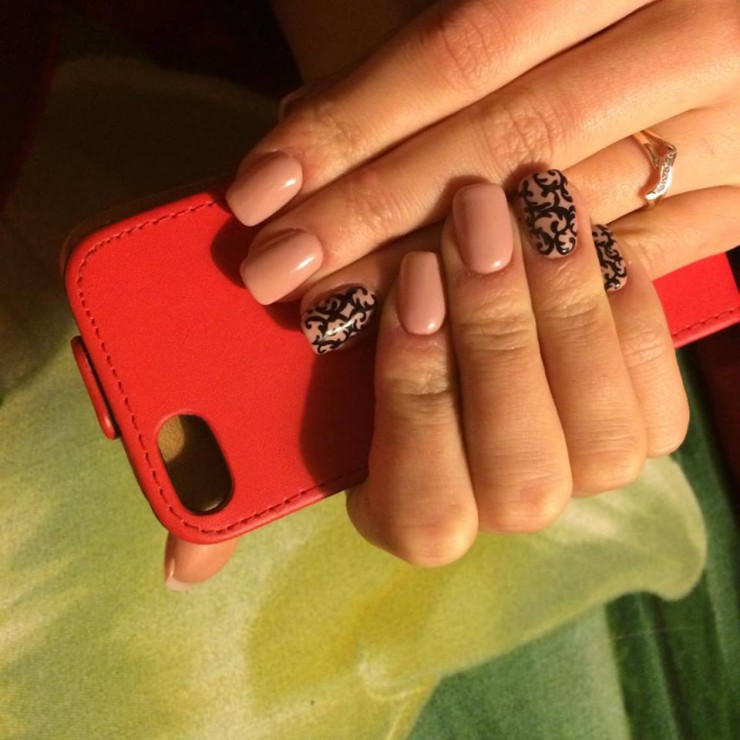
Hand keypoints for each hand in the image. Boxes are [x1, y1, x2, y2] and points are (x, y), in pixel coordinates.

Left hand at [226, 0, 739, 303]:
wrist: (719, 20)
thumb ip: (412, 40)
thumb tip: (304, 129)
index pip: (460, 50)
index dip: (352, 124)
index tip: (259, 191)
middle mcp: (698, 34)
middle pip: (503, 144)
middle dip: (374, 214)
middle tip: (275, 270)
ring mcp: (734, 128)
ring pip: (559, 221)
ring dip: (437, 273)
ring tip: (333, 308)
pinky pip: (629, 265)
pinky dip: (530, 301)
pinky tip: (445, 326)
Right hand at [347, 178, 687, 561]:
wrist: (482, 328)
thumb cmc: (404, 333)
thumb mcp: (364, 334)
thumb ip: (362, 327)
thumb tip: (349, 292)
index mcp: (414, 517)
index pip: (424, 497)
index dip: (420, 386)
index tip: (412, 277)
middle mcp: (506, 515)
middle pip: (521, 473)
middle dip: (497, 334)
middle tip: (479, 219)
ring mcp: (584, 484)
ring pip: (604, 446)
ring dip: (570, 316)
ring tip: (542, 212)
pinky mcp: (644, 442)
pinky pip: (659, 406)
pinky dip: (631, 317)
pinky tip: (593, 242)